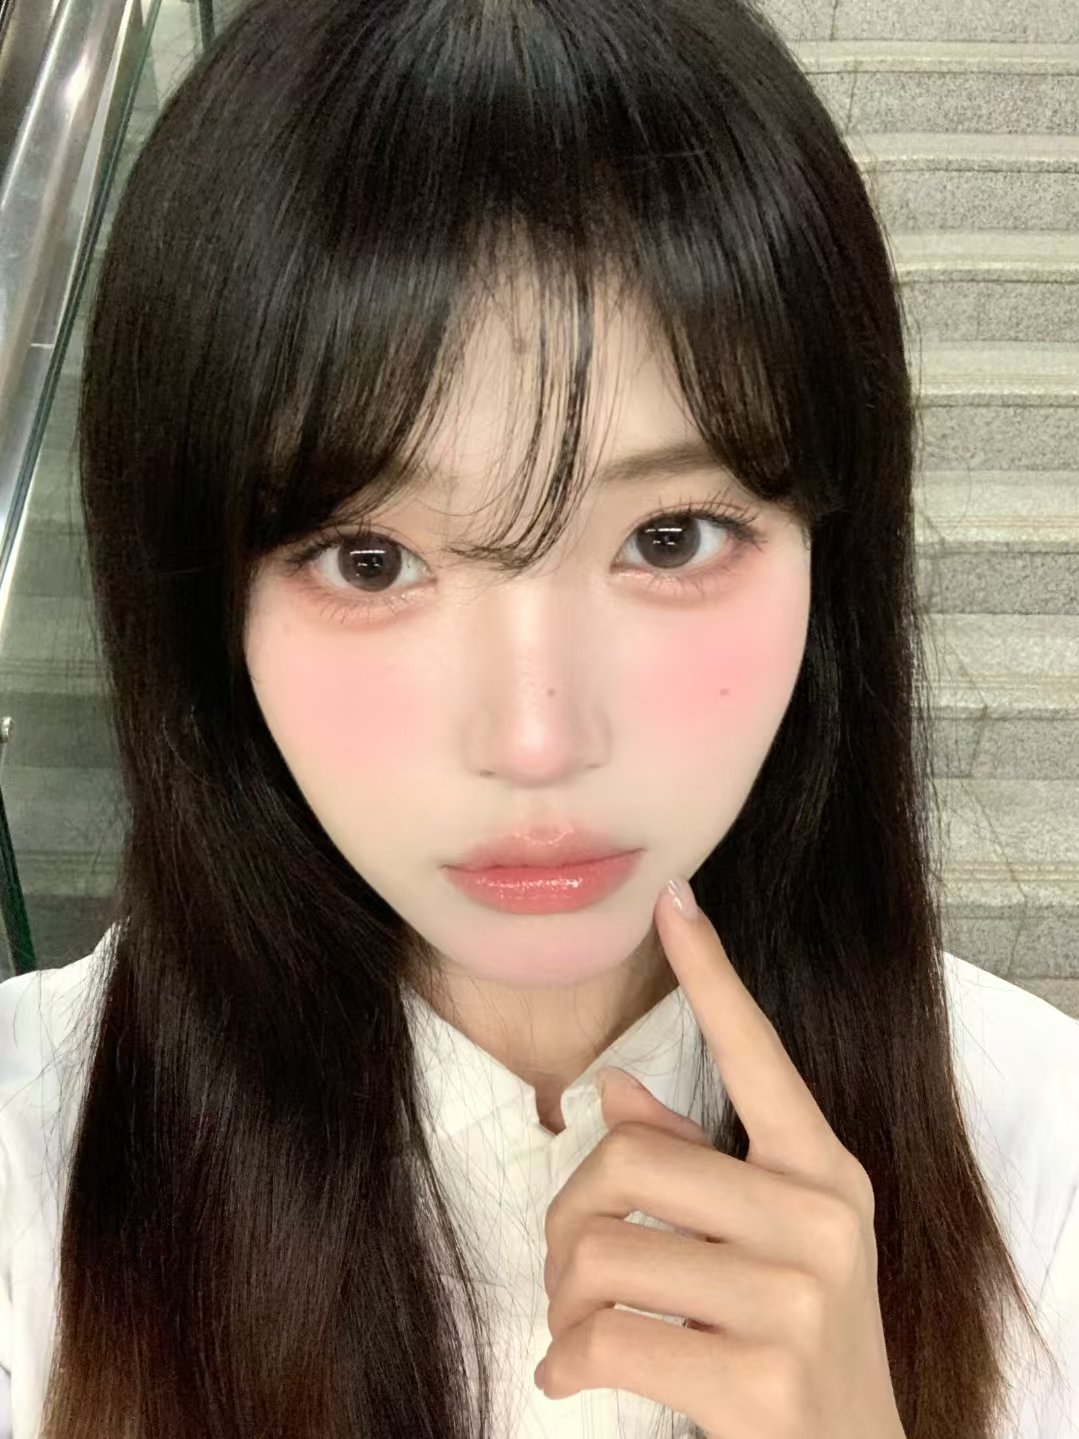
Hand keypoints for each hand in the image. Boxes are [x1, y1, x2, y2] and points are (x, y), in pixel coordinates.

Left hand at [536, 877, 905, 1438]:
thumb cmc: (799, 1348)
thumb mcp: (771, 1248)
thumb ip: (698, 1165)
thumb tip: (614, 1087)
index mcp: (824, 1171)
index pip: (757, 1052)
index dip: (711, 972)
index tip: (672, 899)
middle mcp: (822, 1216)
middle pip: (629, 1155)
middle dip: (567, 1214)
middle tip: (561, 1264)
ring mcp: (800, 1298)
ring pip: (605, 1247)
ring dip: (561, 1296)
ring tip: (571, 1328)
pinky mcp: (765, 1380)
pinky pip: (609, 1336)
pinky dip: (565, 1360)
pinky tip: (569, 1376)